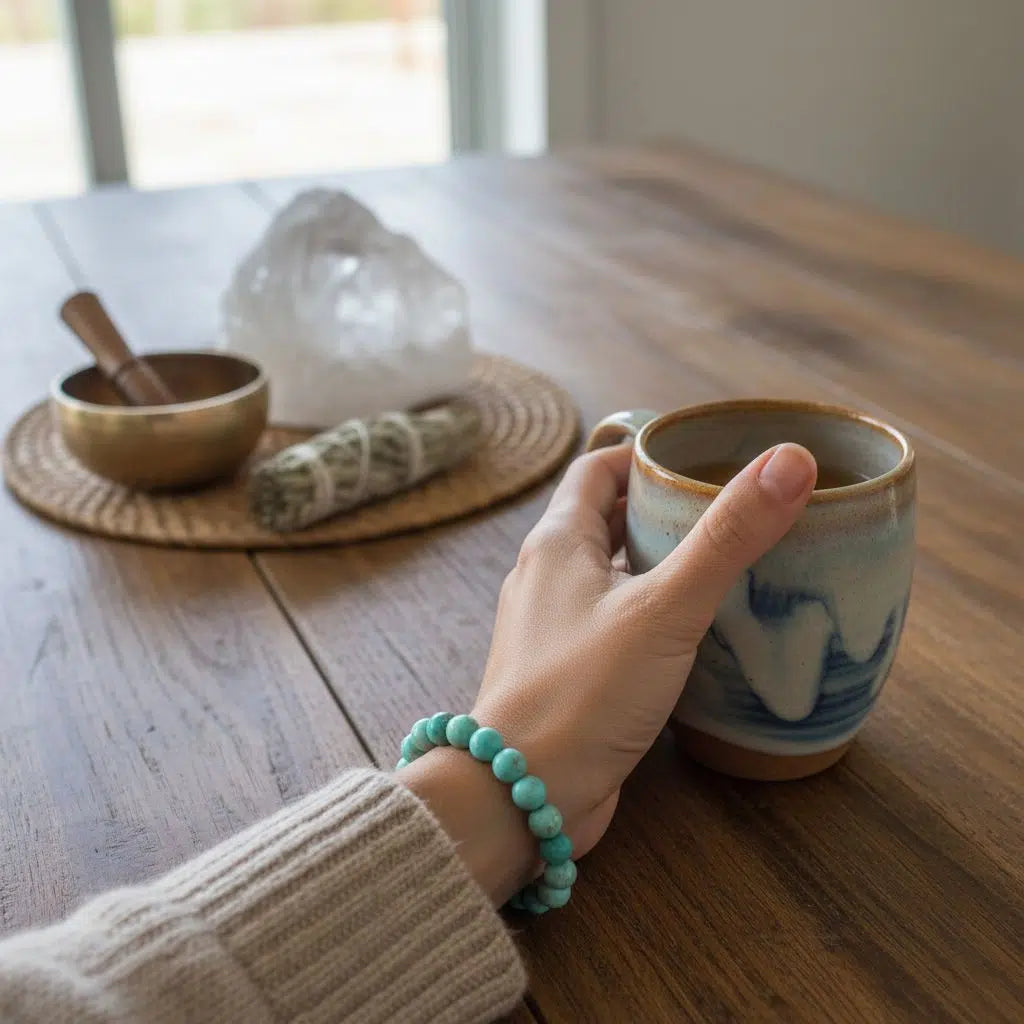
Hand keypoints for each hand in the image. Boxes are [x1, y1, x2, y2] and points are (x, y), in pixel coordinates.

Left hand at [402, 441, 815, 904]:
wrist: (522, 796)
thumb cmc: (584, 692)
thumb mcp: (664, 608)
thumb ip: (726, 538)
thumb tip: (789, 460)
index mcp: (558, 542)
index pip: (599, 469)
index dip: (647, 456)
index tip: (705, 458)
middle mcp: (548, 576)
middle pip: (609, 520)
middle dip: (666, 510)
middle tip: (735, 511)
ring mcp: (554, 628)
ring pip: (614, 576)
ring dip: (662, 566)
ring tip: (731, 565)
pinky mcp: (569, 674)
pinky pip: (616, 625)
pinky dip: (655, 616)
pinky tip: (700, 634)